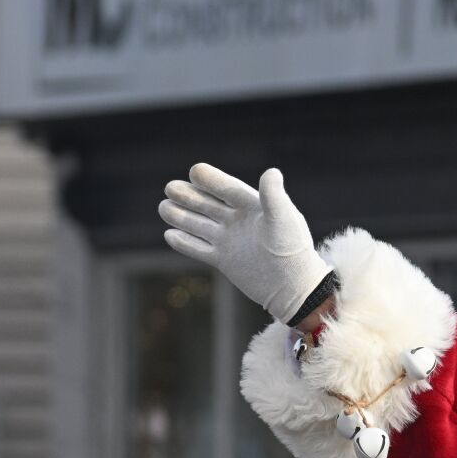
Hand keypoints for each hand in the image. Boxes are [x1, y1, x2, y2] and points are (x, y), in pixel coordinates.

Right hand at [160, 164, 332, 322]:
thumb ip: (274, 196)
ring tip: (163, 207)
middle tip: (170, 188)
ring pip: (199, 225)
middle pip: (208, 204)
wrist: (293, 286)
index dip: (212, 180)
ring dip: (181, 216)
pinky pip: (200, 249)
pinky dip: (185, 242)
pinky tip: (169, 234)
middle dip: (189, 196)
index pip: (228, 189)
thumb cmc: (293, 250)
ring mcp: (230, 241)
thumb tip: (271, 172)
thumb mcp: (284, 219)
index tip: (194, 171)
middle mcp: (239, 221)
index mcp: (254, 207)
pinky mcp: (225, 260)